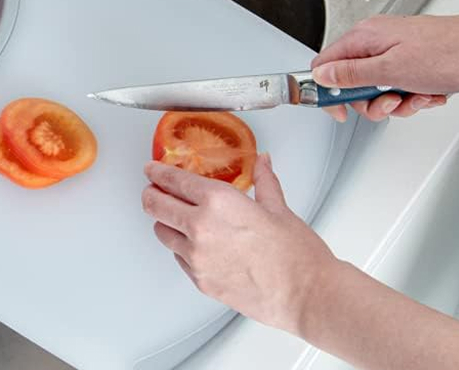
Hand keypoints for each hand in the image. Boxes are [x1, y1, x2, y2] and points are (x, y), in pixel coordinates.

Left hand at [141, 155, 337, 333]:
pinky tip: (195, 244)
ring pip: (161, 232)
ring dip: (164, 222)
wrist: (306, 296)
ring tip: (176, 218)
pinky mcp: (199, 280)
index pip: (173, 180)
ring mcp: (196, 257)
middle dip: (151, 194)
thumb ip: (264, 180)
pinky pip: (178, 258)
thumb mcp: (279, 208)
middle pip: (155, 205)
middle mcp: (200, 228)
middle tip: (153, 190)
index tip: (152, 170)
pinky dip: (180, 248)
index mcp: (218, 202)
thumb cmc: (297, 255)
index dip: (157, 172)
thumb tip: (262, 162)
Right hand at [310, 12, 458, 121]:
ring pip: (376, 86)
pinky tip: (426, 92)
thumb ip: (351, 74)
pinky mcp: (410, 56)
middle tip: (390, 103)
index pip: (325, 65)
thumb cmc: (451, 53)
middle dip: (371, 101)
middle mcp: (375, 39)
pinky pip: (397, 84)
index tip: (339, 109)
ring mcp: (394, 48)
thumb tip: (322, 77)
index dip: (328, 91)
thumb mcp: (392, 70)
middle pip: (351, 81)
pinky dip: (411, 94)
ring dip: (395, 100)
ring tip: (416, 97)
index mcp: (364, 37)